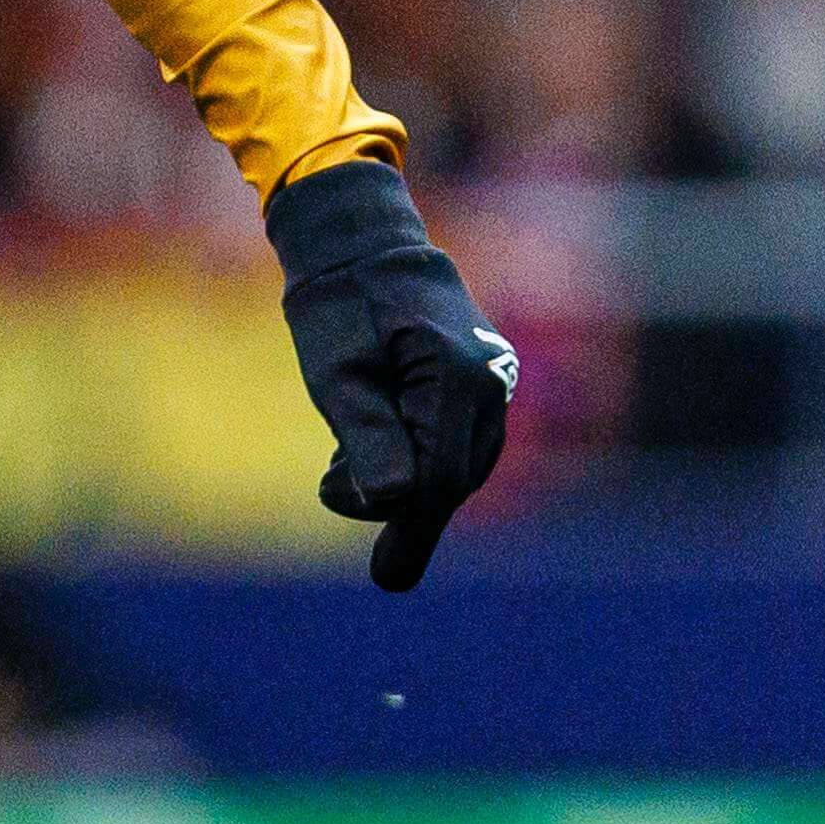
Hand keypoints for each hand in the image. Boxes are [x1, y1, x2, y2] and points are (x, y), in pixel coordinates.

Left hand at [267, 157, 515, 590]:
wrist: (363, 244)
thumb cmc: (340, 304)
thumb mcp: (336, 372)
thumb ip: (366, 437)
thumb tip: (395, 503)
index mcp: (458, 378)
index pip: (439, 477)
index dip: (410, 527)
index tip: (386, 579)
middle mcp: (489, 386)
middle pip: (452, 477)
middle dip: (398, 503)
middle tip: (333, 495)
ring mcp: (491, 386)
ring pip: (455, 465)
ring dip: (405, 482)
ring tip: (340, 473)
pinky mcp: (479, 388)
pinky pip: (456, 443)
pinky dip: (417, 459)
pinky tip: (367, 455)